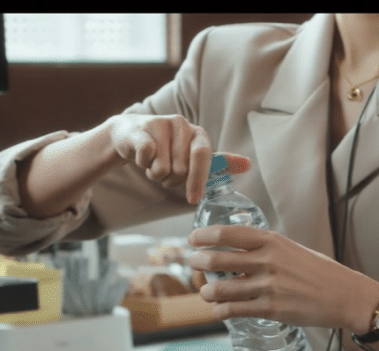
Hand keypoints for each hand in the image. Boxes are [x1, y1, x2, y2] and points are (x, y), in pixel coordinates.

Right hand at [108, 114, 250, 203]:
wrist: (131, 135)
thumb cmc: (167, 150)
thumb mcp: (193, 157)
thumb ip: (218, 163)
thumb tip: (248, 165)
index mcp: (199, 133)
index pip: (203, 157)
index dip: (198, 180)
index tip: (193, 199)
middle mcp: (182, 124)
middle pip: (180, 170)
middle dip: (171, 180)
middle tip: (165, 172)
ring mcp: (160, 123)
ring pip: (161, 168)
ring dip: (155, 174)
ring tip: (153, 164)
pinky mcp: (140, 129)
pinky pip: (146, 157)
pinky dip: (142, 165)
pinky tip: (140, 157)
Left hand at [186, 225, 378, 333]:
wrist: (346, 295)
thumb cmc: (318, 271)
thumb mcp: (291, 249)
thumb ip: (264, 248)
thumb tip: (234, 249)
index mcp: (272, 241)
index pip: (228, 234)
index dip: (204, 236)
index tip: (193, 239)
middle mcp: (268, 261)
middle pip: (217, 259)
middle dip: (199, 262)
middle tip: (194, 264)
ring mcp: (269, 287)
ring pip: (221, 289)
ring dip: (207, 291)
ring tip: (206, 292)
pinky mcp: (272, 309)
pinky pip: (234, 311)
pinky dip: (221, 311)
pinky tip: (219, 311)